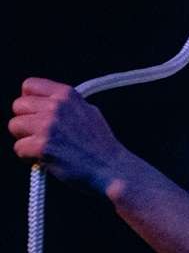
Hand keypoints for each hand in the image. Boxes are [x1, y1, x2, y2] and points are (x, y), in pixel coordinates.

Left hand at [9, 77, 125, 193]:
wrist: (110, 167)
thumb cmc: (100, 144)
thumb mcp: (88, 111)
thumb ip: (66, 106)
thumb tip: (46, 105)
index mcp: (67, 95)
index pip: (30, 85)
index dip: (27, 99)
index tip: (33, 112)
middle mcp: (56, 106)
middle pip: (18, 105)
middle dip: (24, 121)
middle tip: (37, 134)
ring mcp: (48, 125)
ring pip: (14, 126)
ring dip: (24, 138)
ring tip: (41, 147)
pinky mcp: (43, 146)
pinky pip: (18, 148)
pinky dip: (28, 157)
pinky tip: (44, 159)